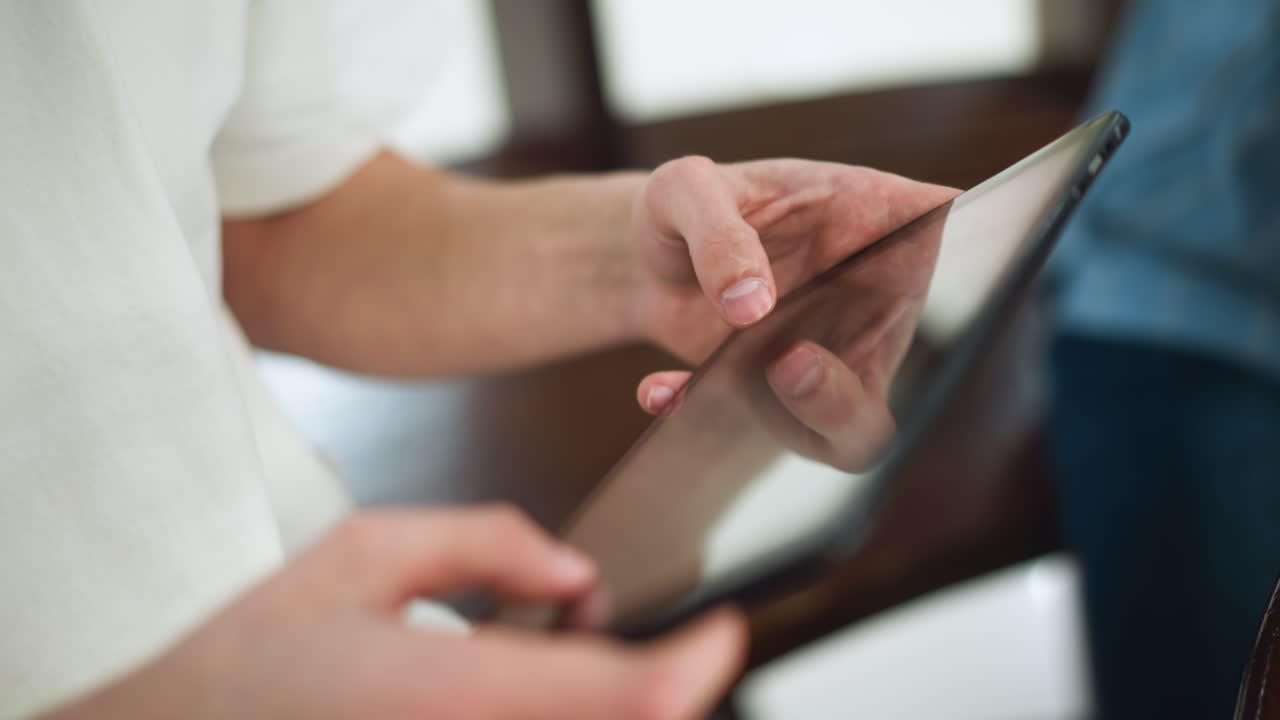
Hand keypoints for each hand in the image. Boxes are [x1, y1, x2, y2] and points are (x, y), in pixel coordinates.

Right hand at [45, 507, 745, 719]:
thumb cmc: (247, 653)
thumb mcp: (361, 554)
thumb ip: (483, 544)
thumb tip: (572, 571)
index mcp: (453, 693)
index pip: (627, 696)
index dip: (696, 666)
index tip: (721, 631)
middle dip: (657, 691)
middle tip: (620, 637)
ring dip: (613, 710)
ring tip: (560, 655)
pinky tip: (520, 695)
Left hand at [627, 157, 955, 464]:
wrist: (644, 259)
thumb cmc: (683, 207)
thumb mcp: (683, 192)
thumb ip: (718, 233)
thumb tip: (751, 303)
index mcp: (873, 214)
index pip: (950, 224)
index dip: (978, 251)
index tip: (934, 265)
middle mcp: (873, 291)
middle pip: (916, 359)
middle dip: (851, 391)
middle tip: (789, 365)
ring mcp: (838, 350)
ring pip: (857, 426)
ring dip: (793, 420)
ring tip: (711, 383)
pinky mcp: (789, 393)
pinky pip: (782, 433)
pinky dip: (710, 417)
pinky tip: (660, 391)